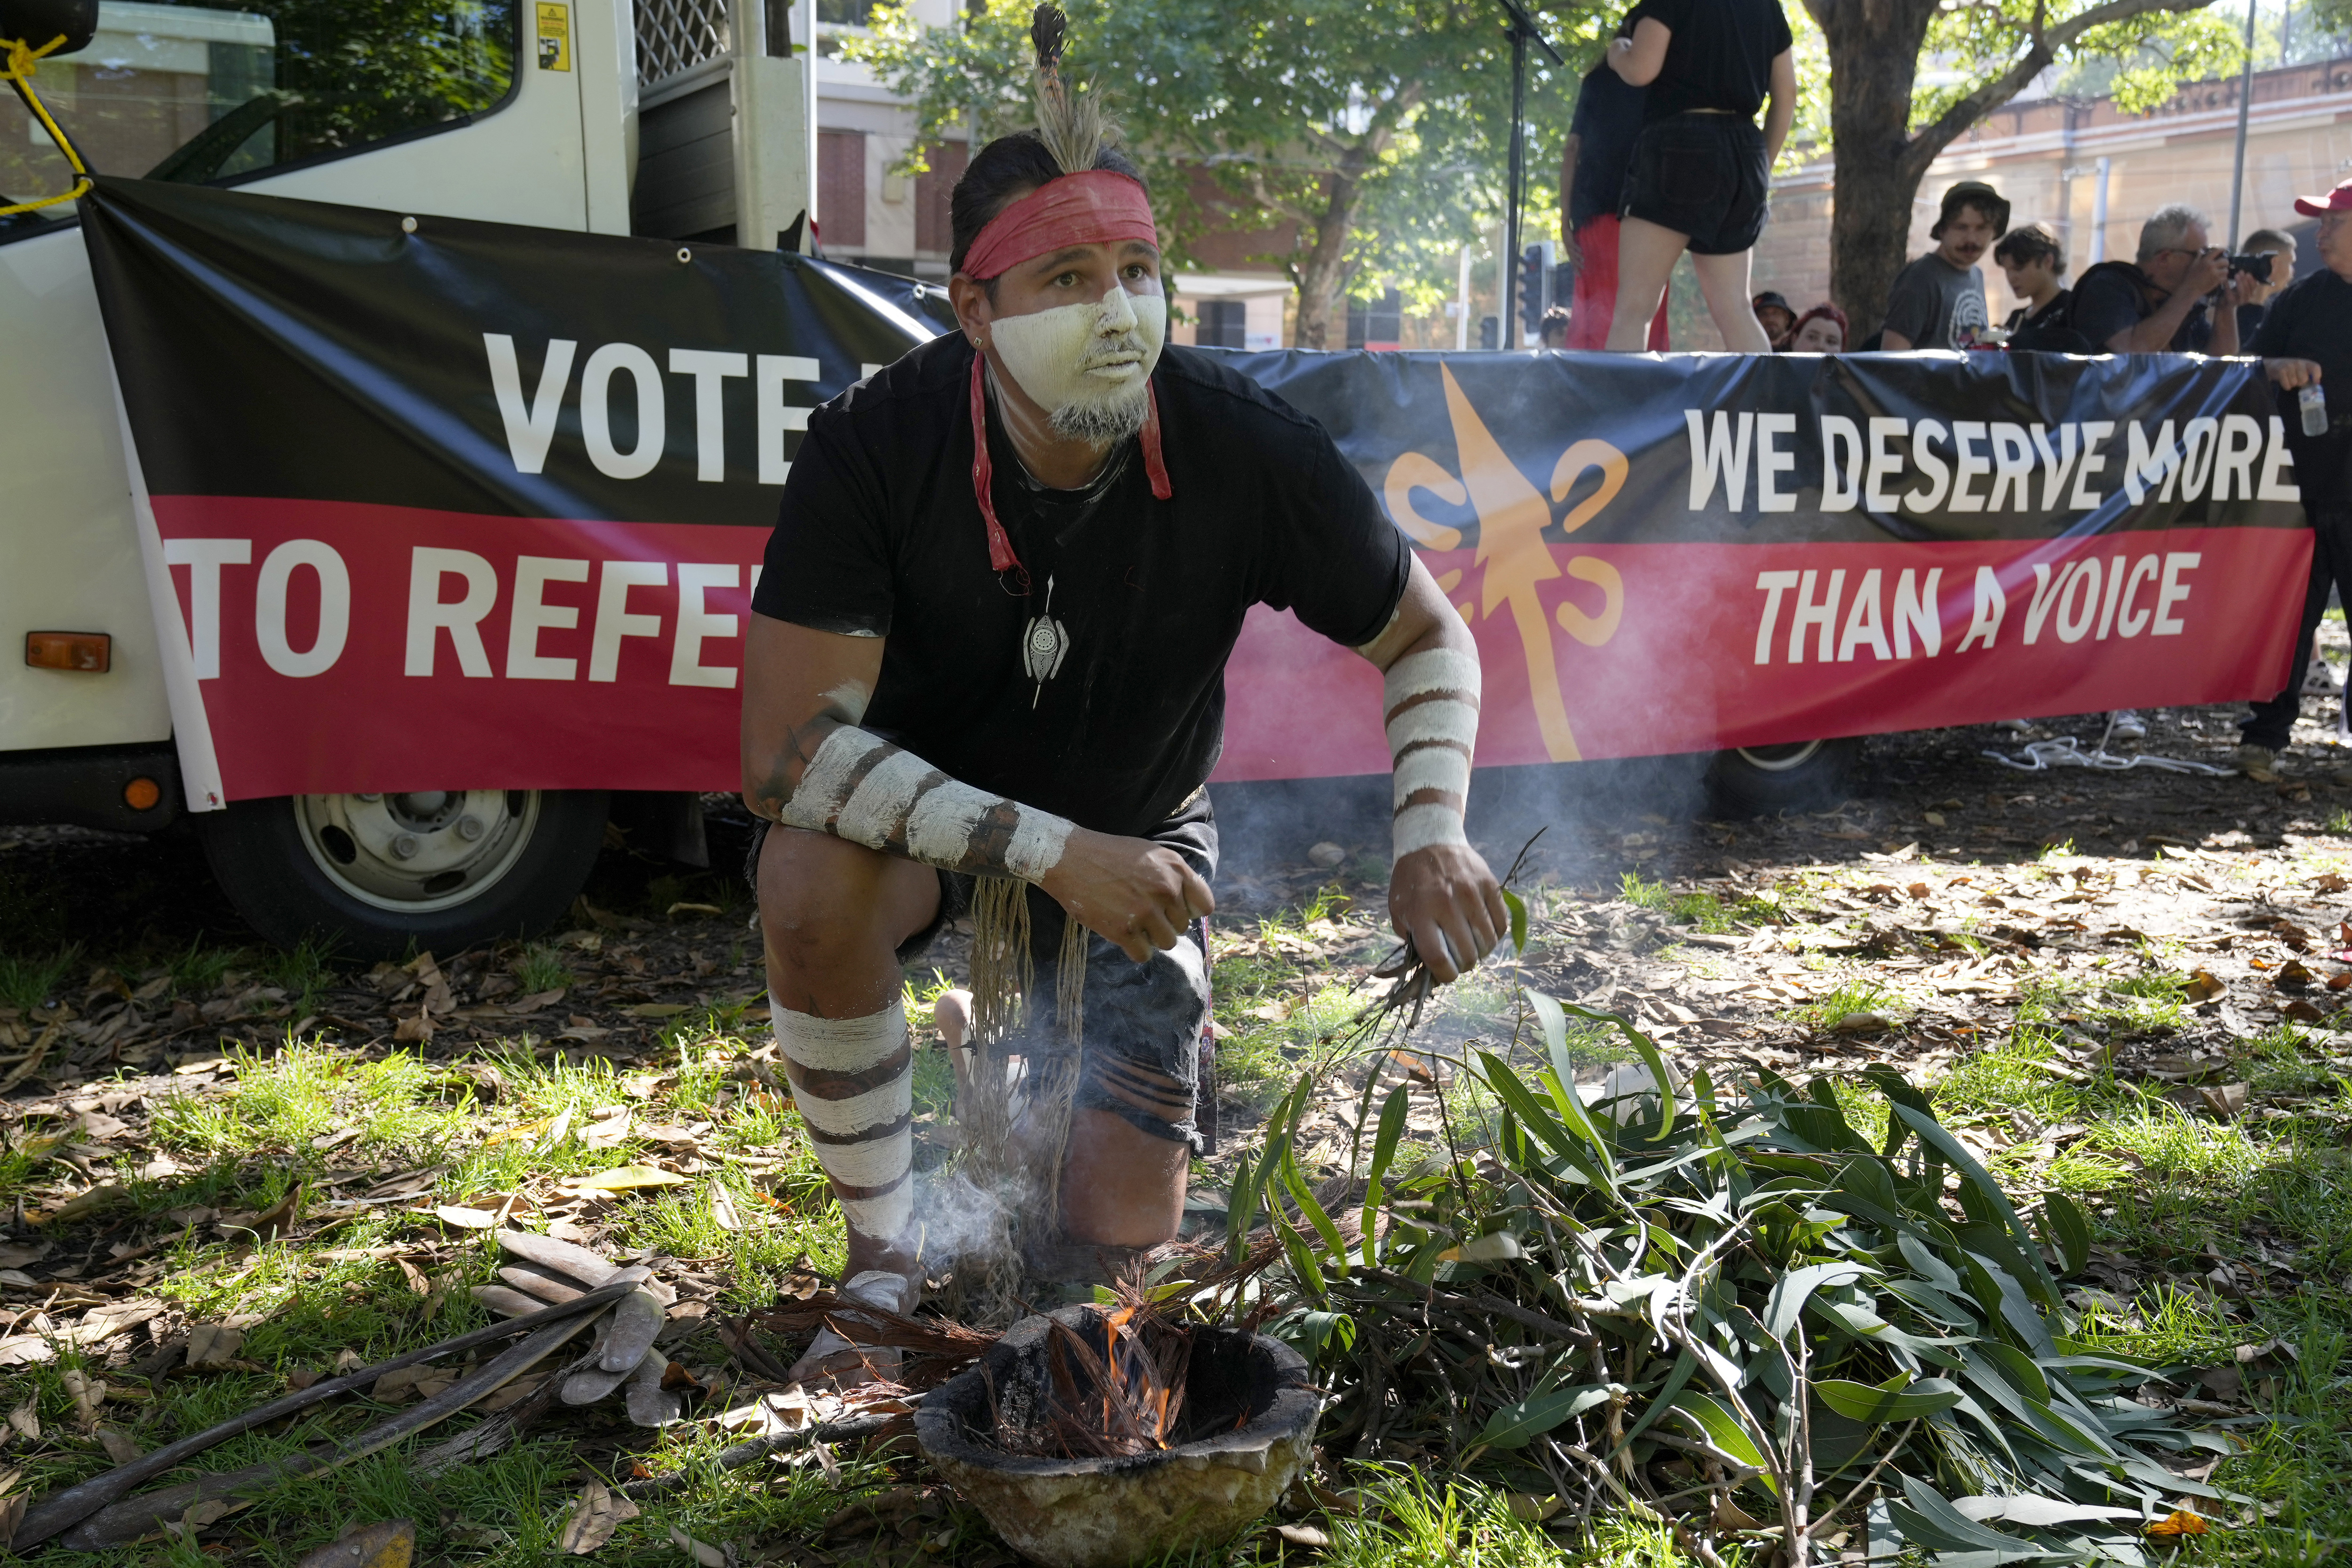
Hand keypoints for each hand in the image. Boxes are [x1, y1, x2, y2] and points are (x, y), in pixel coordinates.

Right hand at [1040, 828, 1213, 961]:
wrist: (1069, 858)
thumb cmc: (1109, 855)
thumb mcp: (1150, 854)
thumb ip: (1173, 876)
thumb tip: (1189, 906)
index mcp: (1175, 868)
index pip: (1204, 905)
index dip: (1189, 911)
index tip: (1173, 910)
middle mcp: (1165, 889)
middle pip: (1182, 927)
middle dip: (1164, 922)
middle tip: (1141, 911)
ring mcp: (1145, 911)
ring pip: (1166, 943)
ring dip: (1151, 938)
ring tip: (1133, 923)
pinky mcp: (1124, 930)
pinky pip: (1144, 954)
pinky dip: (1134, 949)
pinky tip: (1122, 934)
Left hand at [1389, 842, 1507, 982]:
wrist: (1430, 843)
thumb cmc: (1411, 881)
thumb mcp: (1399, 910)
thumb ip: (1412, 938)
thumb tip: (1430, 967)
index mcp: (1421, 912)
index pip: (1438, 957)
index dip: (1445, 974)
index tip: (1447, 974)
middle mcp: (1448, 904)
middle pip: (1468, 953)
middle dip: (1465, 964)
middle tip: (1461, 960)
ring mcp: (1472, 894)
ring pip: (1488, 941)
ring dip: (1482, 951)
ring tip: (1473, 946)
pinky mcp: (1490, 885)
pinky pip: (1501, 923)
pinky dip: (1495, 934)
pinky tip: (1485, 931)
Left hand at [1560, 230, 1582, 269]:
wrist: (1564, 231)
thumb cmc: (1570, 239)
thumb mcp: (1574, 247)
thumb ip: (1577, 252)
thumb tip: (1583, 257)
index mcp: (1570, 254)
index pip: (1573, 264)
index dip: (1576, 270)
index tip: (1579, 276)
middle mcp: (1569, 252)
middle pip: (1573, 260)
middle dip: (1578, 265)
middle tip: (1583, 269)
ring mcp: (1569, 247)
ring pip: (1574, 254)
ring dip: (1578, 257)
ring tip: (1583, 261)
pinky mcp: (1570, 242)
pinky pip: (1574, 246)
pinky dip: (1577, 249)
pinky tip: (1581, 251)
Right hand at [2187, 247, 2230, 298]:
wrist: (2190, 289)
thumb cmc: (2190, 277)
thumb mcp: (2193, 265)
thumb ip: (2198, 257)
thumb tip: (2201, 250)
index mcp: (2205, 260)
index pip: (2217, 251)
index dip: (2222, 250)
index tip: (2224, 250)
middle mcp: (2211, 266)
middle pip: (2225, 261)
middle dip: (2225, 263)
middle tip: (2223, 265)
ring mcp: (2215, 273)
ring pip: (2226, 270)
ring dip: (2224, 271)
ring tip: (2221, 273)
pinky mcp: (2217, 281)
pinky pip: (2224, 277)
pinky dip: (2223, 278)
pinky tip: (2219, 279)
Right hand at [2268, 357, 2322, 389]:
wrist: (2272, 365)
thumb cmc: (2289, 369)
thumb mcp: (2300, 369)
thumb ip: (2308, 374)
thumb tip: (2316, 384)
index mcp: (2305, 362)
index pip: (2315, 367)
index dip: (2317, 375)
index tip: (2315, 383)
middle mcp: (2298, 362)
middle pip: (2304, 379)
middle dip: (2300, 383)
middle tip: (2296, 381)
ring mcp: (2289, 366)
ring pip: (2295, 383)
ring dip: (2292, 384)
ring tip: (2289, 380)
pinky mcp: (2281, 371)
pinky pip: (2287, 385)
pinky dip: (2286, 386)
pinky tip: (2284, 382)